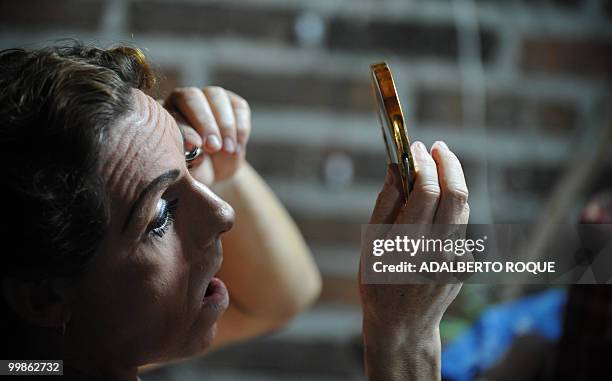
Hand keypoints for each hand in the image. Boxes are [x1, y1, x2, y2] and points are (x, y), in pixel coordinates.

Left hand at [163, 86, 250, 184]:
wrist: (214, 170)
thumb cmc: (193, 169)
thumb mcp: (187, 169)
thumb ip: (186, 158)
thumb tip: (195, 148)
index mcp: (164, 113)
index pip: (171, 113)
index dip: (184, 128)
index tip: (195, 147)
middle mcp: (184, 100)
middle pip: (192, 97)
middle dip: (205, 123)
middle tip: (213, 147)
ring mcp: (209, 97)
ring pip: (217, 96)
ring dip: (225, 125)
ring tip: (228, 151)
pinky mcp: (232, 102)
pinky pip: (239, 107)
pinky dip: (241, 128)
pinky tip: (236, 148)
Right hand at [359, 140, 468, 379]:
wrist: (403, 325)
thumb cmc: (378, 283)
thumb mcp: (371, 244)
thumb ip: (386, 203)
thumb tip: (396, 167)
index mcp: (409, 245)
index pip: (427, 192)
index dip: (423, 164)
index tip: (415, 147)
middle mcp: (438, 250)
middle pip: (456, 194)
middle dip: (448, 163)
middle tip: (437, 147)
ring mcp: (457, 259)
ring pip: (463, 207)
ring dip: (454, 181)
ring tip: (439, 165)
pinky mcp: (466, 263)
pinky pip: (461, 225)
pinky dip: (451, 205)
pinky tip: (438, 201)